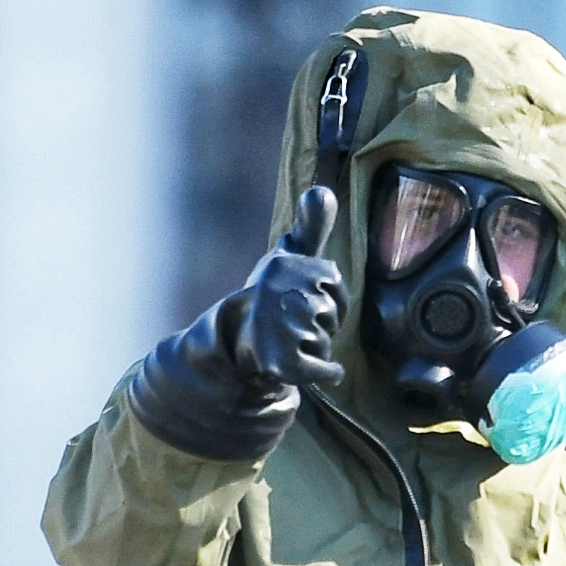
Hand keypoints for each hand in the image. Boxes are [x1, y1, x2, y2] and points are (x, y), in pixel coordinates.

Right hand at [130, 187, 346, 459]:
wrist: (231, 344)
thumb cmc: (269, 297)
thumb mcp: (290, 257)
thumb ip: (310, 227)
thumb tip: (322, 191)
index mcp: (286, 264)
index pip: (334, 285)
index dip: (323, 296)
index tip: (293, 297)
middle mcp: (281, 293)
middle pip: (332, 315)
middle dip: (319, 323)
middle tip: (288, 322)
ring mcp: (282, 328)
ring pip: (326, 343)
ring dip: (313, 347)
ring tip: (285, 341)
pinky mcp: (284, 363)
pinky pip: (325, 370)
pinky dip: (325, 374)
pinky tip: (314, 369)